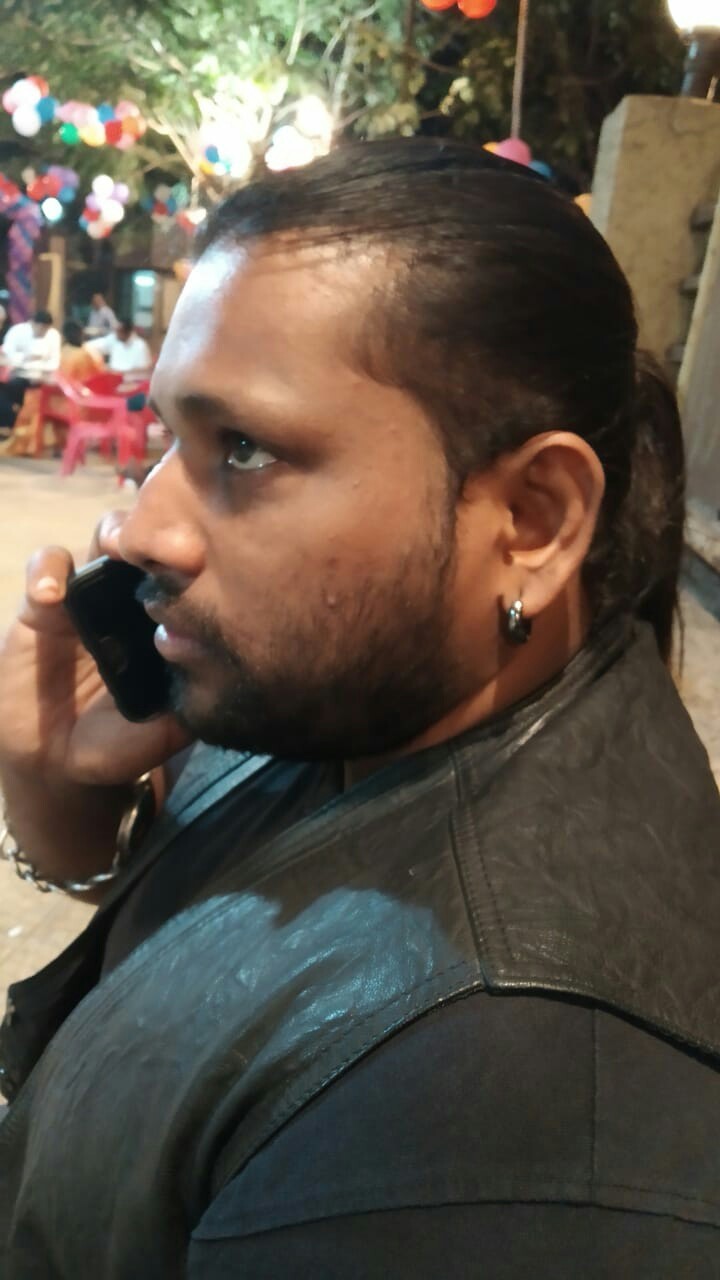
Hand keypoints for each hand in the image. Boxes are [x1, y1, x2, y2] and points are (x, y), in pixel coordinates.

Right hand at [0, 511, 190, 788]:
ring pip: (105, 537)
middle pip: (156, 539)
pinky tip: (51, 595)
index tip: (210, 562)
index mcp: (171, 619)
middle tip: (175, 544)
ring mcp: (90, 594)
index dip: (203, 560)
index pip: (192, 572)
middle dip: (166, 528)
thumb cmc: (120, 743)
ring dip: (114, 533)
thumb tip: (223, 676)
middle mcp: (136, 597)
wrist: (60, 763)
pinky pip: (45, 568)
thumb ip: (192, 701)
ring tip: (116, 548)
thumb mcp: (165, 729)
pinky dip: (46, 571)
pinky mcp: (42, 605)